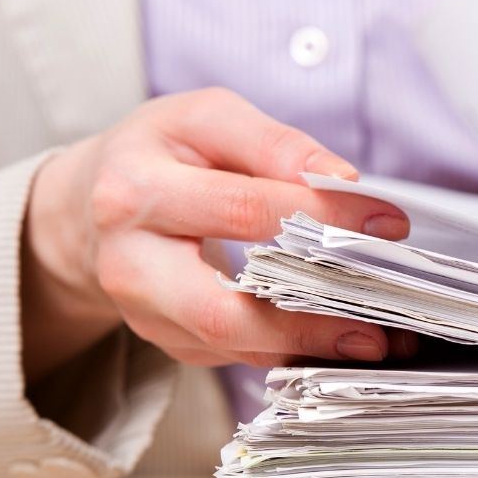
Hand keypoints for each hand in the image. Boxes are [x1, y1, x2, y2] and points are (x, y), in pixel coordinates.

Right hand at [21, 88, 413, 382]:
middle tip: (380, 323)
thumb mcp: (207, 120)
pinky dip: (294, 352)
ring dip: (311, 349)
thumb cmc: (161, 155)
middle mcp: (130, 264)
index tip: (387, 223)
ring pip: (233, 346)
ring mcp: (146, 315)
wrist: (89, 208)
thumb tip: (340, 180)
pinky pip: (239, 356)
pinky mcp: (168, 343)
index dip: (322, 218)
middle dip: (311, 321)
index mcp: (136, 192)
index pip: (244, 209)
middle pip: (225, 310)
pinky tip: (340, 341)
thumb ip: (273, 144)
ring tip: (376, 340)